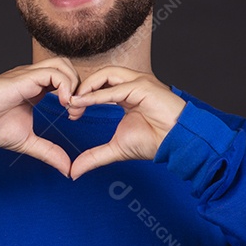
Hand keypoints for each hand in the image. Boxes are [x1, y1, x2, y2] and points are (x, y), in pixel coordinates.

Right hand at [0, 57, 81, 177]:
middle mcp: (33, 77)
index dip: (75, 95)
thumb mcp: (28, 142)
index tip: (74, 117)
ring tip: (70, 106)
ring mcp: (29, 74)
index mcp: (34, 88)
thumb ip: (49, 152)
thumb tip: (68, 169)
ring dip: (73, 84)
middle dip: (78, 86)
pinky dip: (65, 86)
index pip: (64, 79)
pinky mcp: (24, 77)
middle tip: (75, 111)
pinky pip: (53, 72)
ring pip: (62, 64)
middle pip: (67, 66)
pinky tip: (63, 103)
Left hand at [67, 67, 186, 179]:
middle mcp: (133, 83)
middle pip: (100, 75)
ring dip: (87, 87)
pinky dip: (97, 96)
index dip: (82, 94)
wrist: (176, 145)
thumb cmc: (154, 142)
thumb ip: (94, 156)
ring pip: (106, 74)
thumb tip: (73, 171)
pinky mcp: (144, 87)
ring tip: (74, 103)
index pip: (99, 84)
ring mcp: (139, 82)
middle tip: (69, 107)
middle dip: (81, 88)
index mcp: (127, 92)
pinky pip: (115, 89)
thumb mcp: (116, 149)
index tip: (70, 112)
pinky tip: (83, 103)